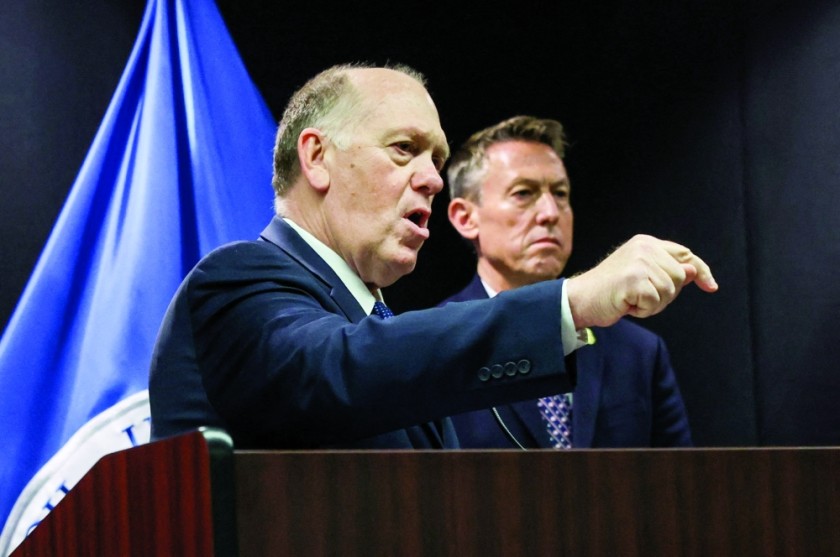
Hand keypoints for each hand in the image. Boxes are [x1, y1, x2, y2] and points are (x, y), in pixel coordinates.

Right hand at [565, 234, 717, 327]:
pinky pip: (656, 302)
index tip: (711, 286)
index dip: (700, 271)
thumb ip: (667, 272)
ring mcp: (639, 262)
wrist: (580, 299)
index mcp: (646, 243)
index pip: (684, 255)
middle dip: (666, 294)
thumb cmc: (610, 291)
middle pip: (679, 276)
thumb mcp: (643, 277)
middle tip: (640, 297)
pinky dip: (644, 310)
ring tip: (631, 299)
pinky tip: (626, 304)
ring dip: (653, 304)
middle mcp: (644, 247)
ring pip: (669, 290)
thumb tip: (694, 272)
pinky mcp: (634, 279)